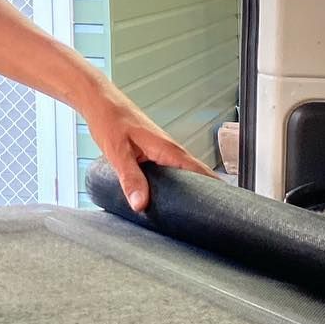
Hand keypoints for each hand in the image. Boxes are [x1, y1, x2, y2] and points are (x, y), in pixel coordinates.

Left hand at [80, 88, 213, 212]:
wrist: (99, 101)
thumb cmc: (109, 120)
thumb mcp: (117, 152)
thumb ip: (130, 178)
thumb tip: (141, 204)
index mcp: (168, 150)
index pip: (202, 173)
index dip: (217, 192)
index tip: (224, 212)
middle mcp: (170, 151)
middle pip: (196, 178)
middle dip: (204, 198)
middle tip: (206, 222)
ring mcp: (162, 152)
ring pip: (182, 175)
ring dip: (187, 193)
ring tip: (188, 217)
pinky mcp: (153, 153)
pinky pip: (170, 172)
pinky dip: (172, 186)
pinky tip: (164, 199)